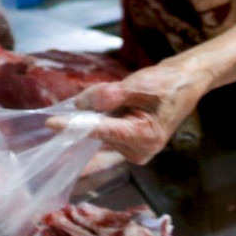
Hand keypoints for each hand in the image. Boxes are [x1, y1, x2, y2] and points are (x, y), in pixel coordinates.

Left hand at [61, 58, 213, 164]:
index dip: (75, 127)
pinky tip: (111, 107)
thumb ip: (108, 95)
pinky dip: (101, 121)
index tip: (51, 124)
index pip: (101, 132)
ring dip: (97, 116)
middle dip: (89, 116)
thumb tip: (79, 105)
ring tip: (119, 96)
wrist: (184, 84)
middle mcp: (139, 151)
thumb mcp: (137, 84)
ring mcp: (135, 152)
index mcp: (144, 137)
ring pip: (100, 133)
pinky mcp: (130, 147)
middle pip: (99, 133)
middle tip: (94, 96)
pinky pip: (106, 134)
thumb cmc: (165, 83)